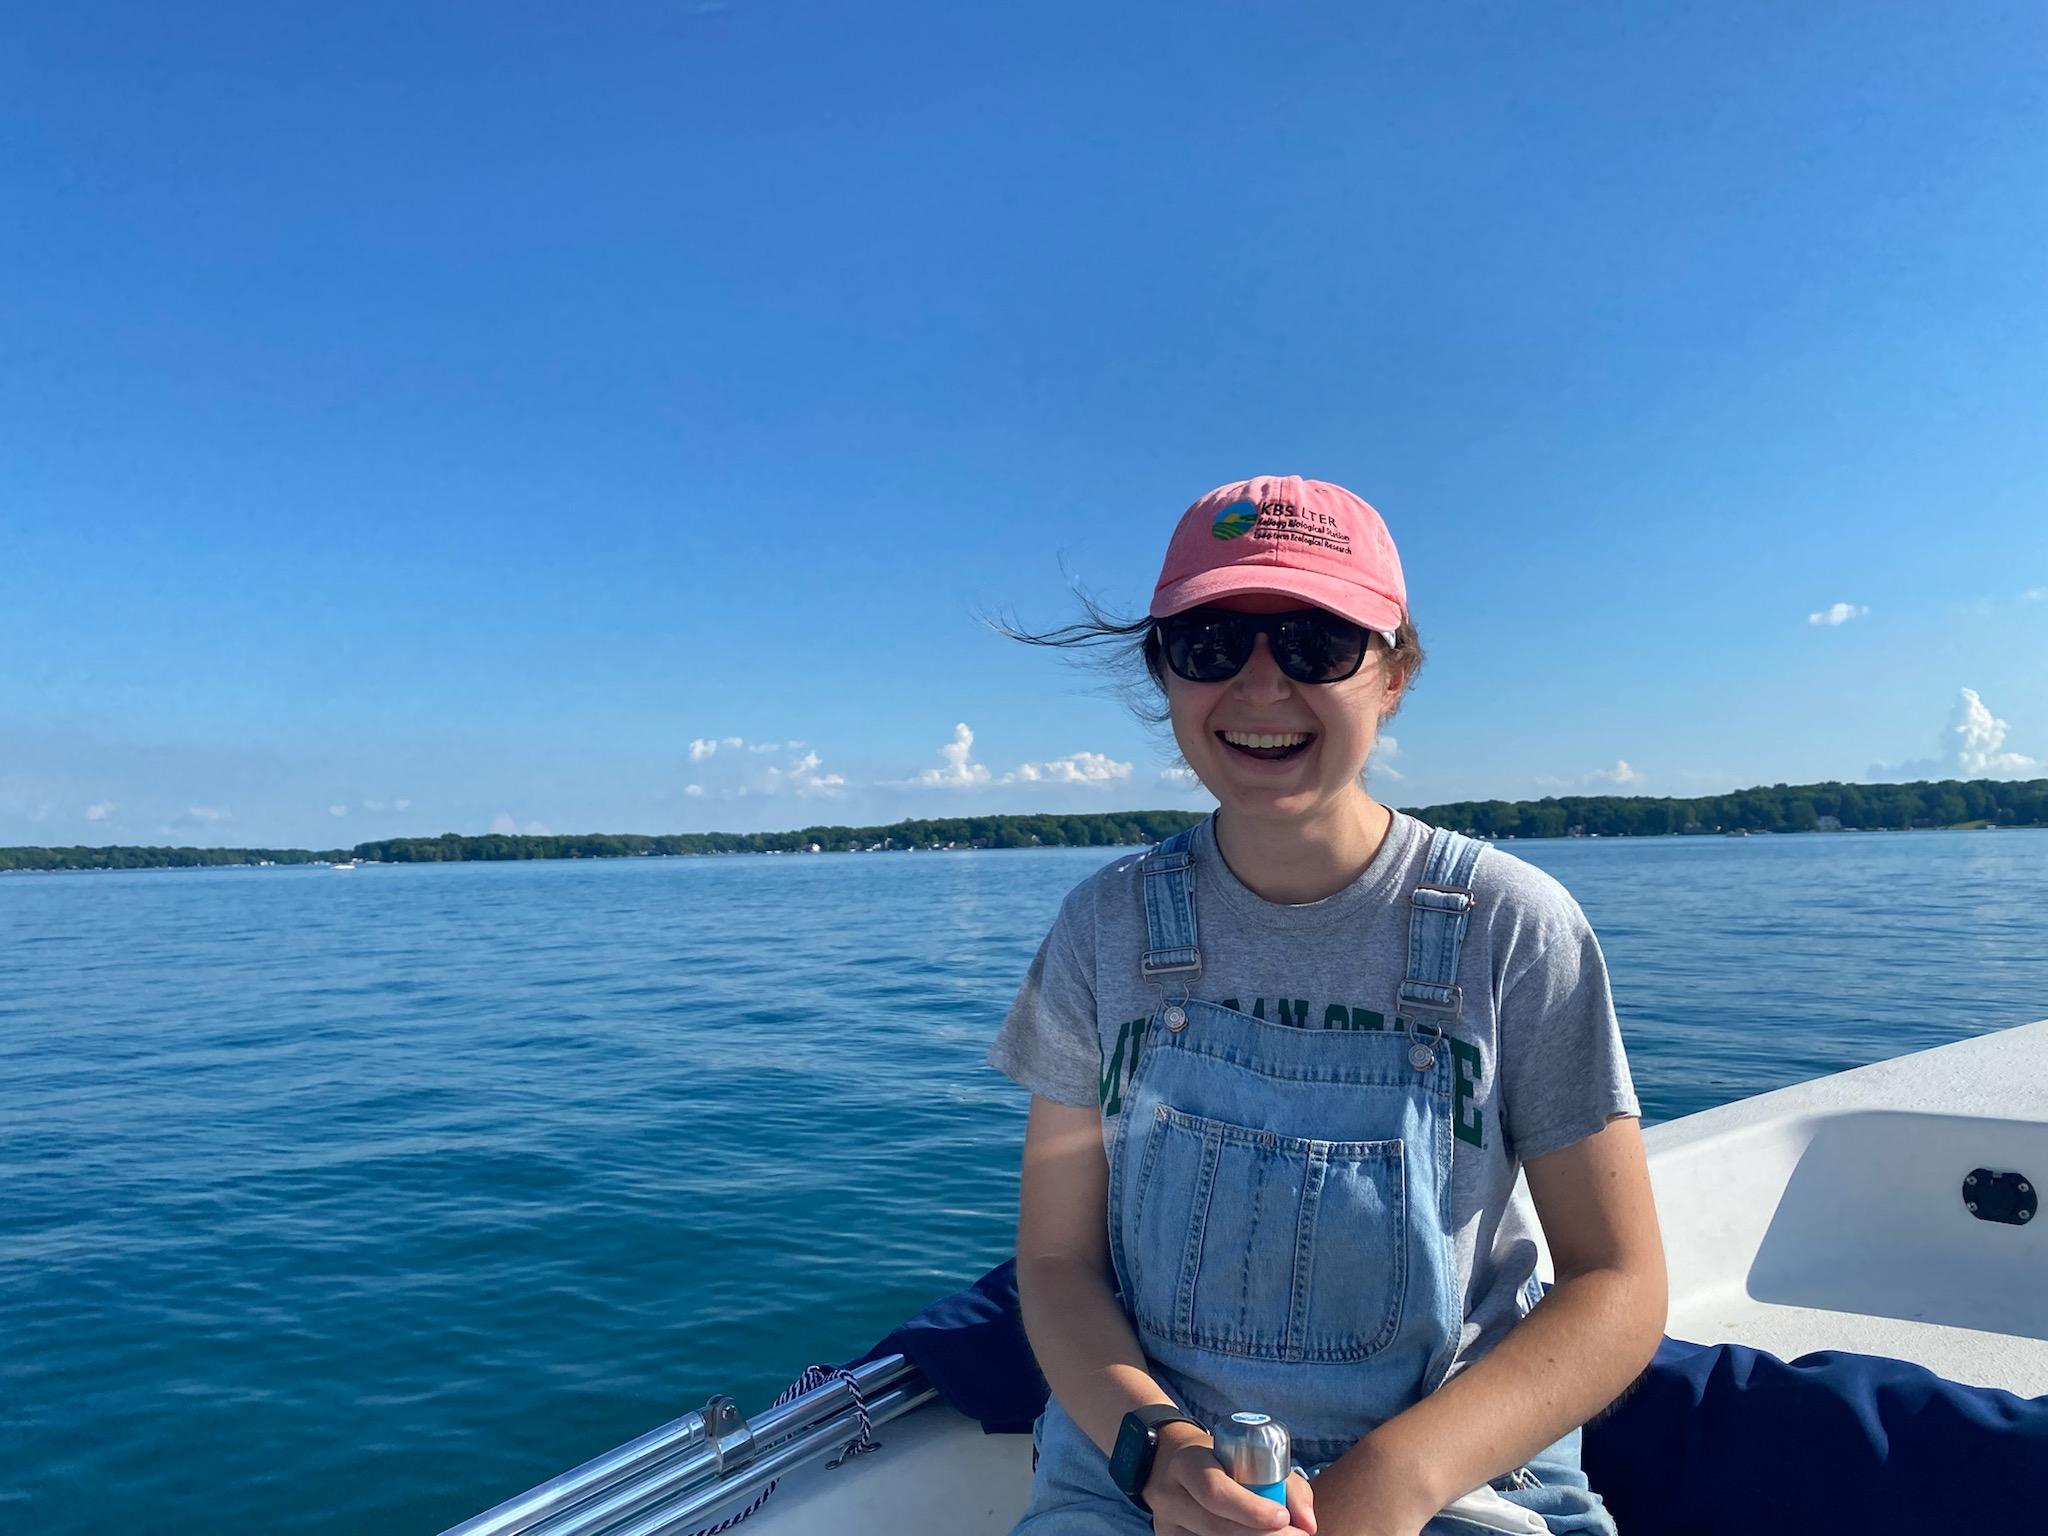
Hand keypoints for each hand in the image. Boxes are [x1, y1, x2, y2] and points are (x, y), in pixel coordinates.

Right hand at [1142, 1426, 1316, 1535]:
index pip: (1214, 1490)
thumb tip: (1308, 1524)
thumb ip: (1286, 1485)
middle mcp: (1170, 1494)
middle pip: (1214, 1526)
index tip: (1284, 1517)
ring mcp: (1166, 1523)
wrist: (1171, 1464)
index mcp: (1187, 1463)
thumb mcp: (1249, 1458)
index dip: (1250, 1509)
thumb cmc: (1223, 1461)